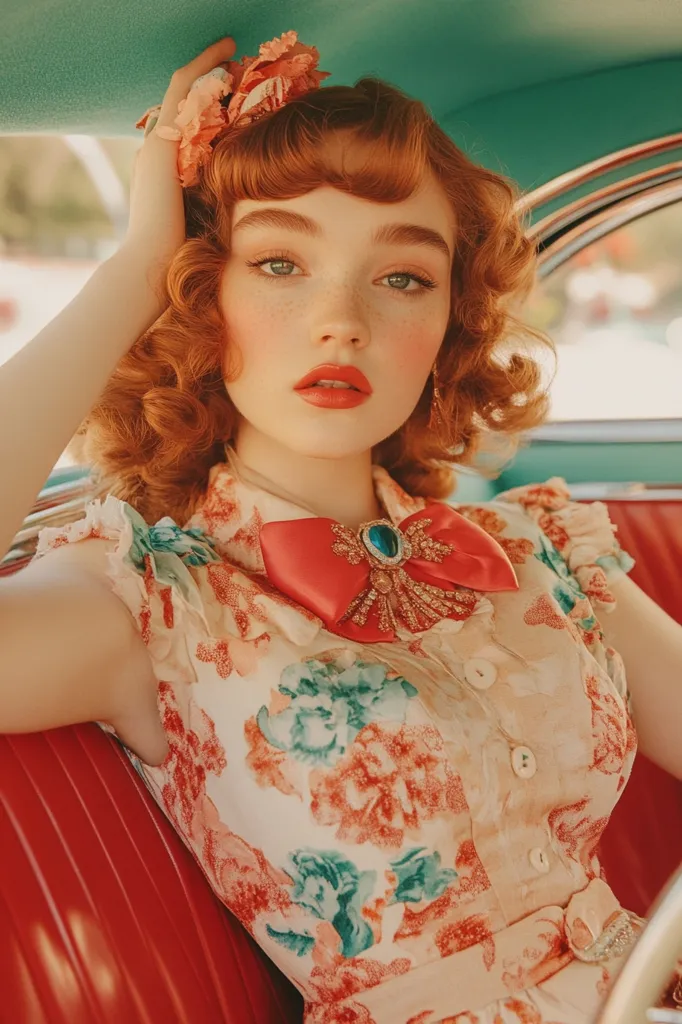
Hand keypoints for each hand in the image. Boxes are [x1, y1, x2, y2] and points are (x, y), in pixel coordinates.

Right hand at [123, 36, 236, 278]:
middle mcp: (157, 151)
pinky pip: (181, 90)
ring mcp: (157, 143)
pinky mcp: (162, 140)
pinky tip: (225, 57)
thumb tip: (248, 199)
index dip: (213, 105)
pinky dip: (202, 70)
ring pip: (183, 90)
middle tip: (241, 65)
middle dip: (212, 81)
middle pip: (185, 103)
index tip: (240, 94)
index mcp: (165, 170)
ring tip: (235, 53)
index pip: (188, 126)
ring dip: (209, 68)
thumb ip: (218, 201)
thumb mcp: (206, 219)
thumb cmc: (181, 254)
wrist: (153, 262)